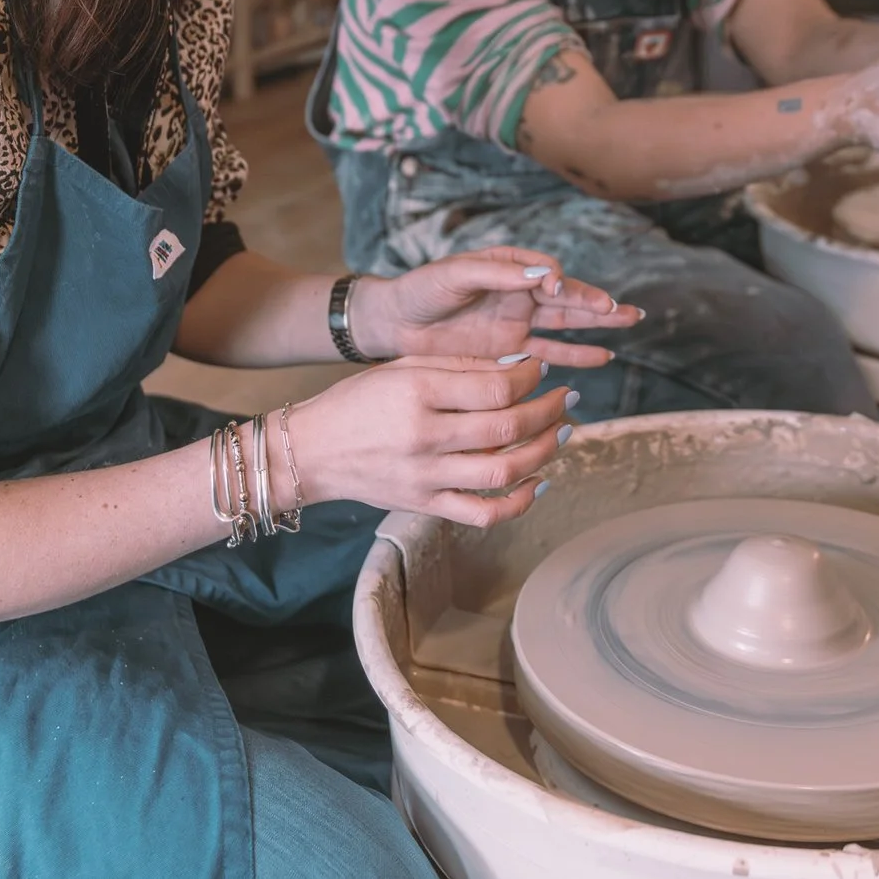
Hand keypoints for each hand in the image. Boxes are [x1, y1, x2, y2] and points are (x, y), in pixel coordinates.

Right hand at [287, 355, 574, 528]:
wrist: (312, 451)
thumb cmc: (358, 401)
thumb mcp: (402, 366)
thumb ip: (459, 365)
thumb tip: (518, 365)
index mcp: (417, 392)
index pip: (494, 386)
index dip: (530, 377)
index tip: (540, 370)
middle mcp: (424, 436)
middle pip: (507, 426)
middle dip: (548, 409)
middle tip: (566, 397)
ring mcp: (426, 476)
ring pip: (504, 471)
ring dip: (544, 451)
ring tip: (562, 432)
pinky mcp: (425, 505)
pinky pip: (482, 513)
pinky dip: (518, 503)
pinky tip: (538, 482)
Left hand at [354, 248, 631, 368]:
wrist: (394, 327)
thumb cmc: (420, 291)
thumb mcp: (454, 275)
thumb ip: (496, 273)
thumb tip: (541, 273)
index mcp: (507, 268)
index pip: (546, 272)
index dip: (558, 280)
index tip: (555, 287)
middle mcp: (518, 295)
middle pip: (567, 298)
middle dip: (596, 303)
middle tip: (625, 312)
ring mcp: (517, 325)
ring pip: (566, 325)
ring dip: (596, 326)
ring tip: (628, 324)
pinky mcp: (510, 354)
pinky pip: (549, 354)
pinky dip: (575, 356)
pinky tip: (602, 358)